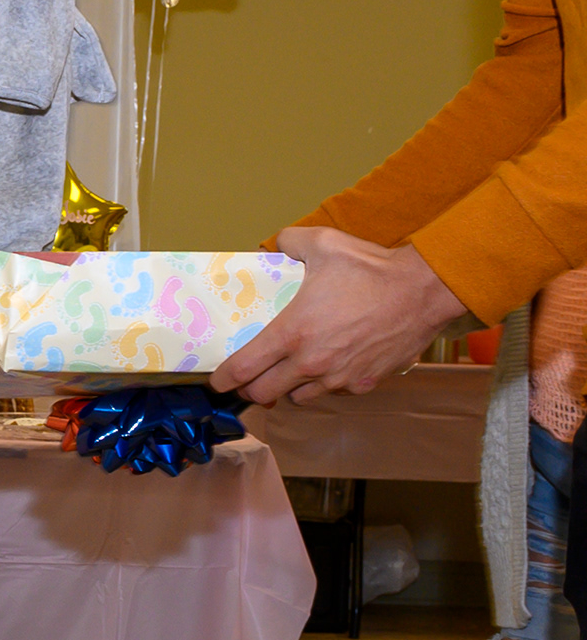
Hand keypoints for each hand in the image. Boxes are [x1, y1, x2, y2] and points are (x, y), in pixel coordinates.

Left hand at [209, 226, 470, 404]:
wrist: (422, 291)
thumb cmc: (370, 268)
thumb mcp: (321, 243)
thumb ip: (288, 242)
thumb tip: (275, 244)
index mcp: (292, 333)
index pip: (244, 368)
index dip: (225, 378)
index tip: (217, 381)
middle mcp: (311, 362)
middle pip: (264, 392)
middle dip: (250, 387)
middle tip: (247, 377)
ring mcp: (338, 377)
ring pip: (297, 397)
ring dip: (286, 388)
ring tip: (285, 372)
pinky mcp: (364, 383)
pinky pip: (332, 392)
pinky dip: (321, 385)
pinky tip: (323, 367)